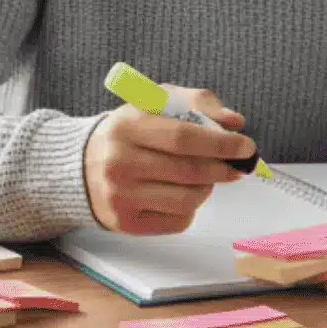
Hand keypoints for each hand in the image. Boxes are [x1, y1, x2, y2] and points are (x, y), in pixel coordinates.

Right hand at [82, 86, 252, 234]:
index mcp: (126, 127)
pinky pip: (178, 220)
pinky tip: (180, 193)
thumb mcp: (155, 104)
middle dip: (223, 168)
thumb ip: (197, 104)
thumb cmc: (129, 132)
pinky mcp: (125, 224)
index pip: (183, 137)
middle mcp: (119, 164)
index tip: (246, 146)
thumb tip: (235, 122)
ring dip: (207, 188)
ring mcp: (120, 197)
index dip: (221, 143)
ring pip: (188, 199)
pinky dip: (190, 207)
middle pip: (189, 171)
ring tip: (202, 177)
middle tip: (238, 165)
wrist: (80, 167)